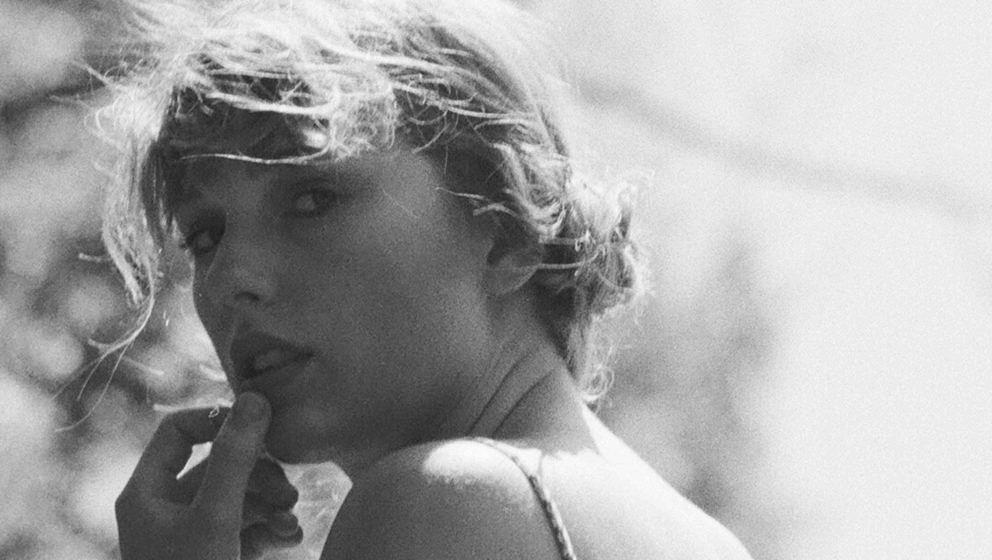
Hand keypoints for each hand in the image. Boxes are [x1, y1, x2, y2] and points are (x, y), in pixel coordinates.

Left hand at [116, 392, 301, 559]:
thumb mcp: (215, 517)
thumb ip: (234, 458)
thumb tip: (254, 398)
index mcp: (147, 494)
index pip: (178, 431)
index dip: (219, 422)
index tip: (260, 427)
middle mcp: (166, 510)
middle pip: (219, 466)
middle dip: (261, 477)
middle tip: (289, 493)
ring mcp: (191, 534)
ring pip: (239, 497)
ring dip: (272, 505)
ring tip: (291, 523)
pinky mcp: (216, 554)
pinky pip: (247, 527)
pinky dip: (271, 528)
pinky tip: (292, 536)